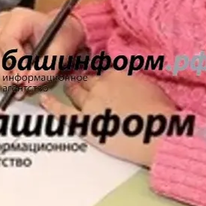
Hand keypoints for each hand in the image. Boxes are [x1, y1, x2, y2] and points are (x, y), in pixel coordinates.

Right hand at [0, 7, 84, 95]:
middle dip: (4, 74)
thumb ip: (48, 66)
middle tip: (20, 88)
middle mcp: (2, 23)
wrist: (60, 33)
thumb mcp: (62, 49)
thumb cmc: (61, 36)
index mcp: (19, 18)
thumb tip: (29, 83)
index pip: (6, 40)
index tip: (22, 79)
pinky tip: (12, 80)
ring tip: (18, 86)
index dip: (12, 61)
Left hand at [41, 70, 177, 166]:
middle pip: (86, 80)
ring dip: (70, 89)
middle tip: (81, 83)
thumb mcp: (149, 87)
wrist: (160, 134)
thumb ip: (133, 81)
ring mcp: (91, 103)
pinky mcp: (85, 123)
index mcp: (117, 74)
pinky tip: (43, 101)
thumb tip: (127, 83)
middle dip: (84, 82)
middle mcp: (101, 85)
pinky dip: (51, 105)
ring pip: (75, 91)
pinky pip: (63, 112)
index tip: (101, 80)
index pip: (103, 72)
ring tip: (67, 88)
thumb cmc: (162, 114)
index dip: (102, 78)